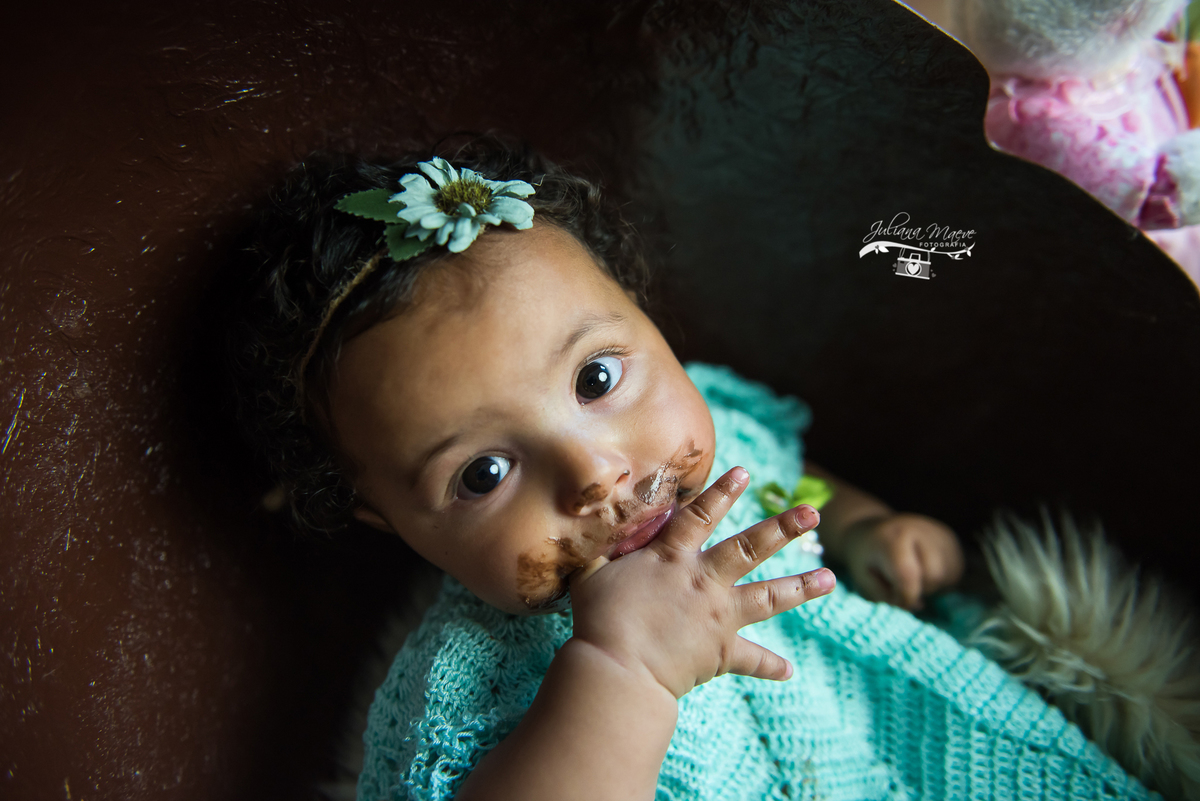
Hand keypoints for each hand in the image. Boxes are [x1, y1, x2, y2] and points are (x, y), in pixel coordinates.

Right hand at [568, 467, 835, 699]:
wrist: (619, 669)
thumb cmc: (600, 620)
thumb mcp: (592, 575)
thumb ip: (599, 550)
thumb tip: (590, 526)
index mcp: (672, 559)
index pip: (700, 516)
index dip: (722, 493)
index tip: (745, 472)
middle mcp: (704, 582)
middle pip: (749, 548)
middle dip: (782, 528)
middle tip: (812, 514)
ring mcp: (718, 617)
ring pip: (768, 597)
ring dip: (801, 587)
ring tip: (830, 578)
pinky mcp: (722, 653)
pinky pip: (751, 660)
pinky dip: (770, 666)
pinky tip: (789, 671)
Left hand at [840, 513, 962, 609]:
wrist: (871, 531)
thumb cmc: (865, 559)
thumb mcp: (864, 580)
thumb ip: (886, 597)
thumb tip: (918, 605)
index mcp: (894, 537)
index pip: (909, 575)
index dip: (905, 597)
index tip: (896, 601)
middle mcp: (921, 529)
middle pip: (934, 575)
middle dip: (920, 589)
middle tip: (901, 585)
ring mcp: (940, 533)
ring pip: (948, 575)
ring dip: (931, 584)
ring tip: (911, 574)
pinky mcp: (951, 539)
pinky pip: (955, 571)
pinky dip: (941, 578)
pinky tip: (923, 570)